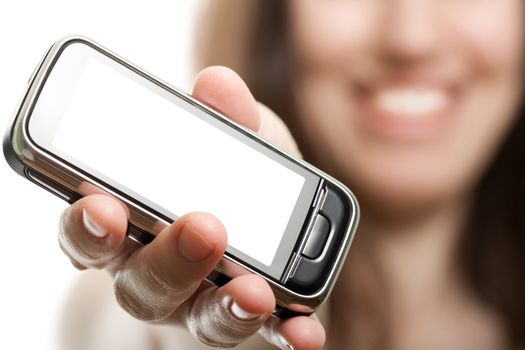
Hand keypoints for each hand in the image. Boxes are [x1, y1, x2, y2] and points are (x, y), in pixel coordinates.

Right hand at [58, 66, 324, 348]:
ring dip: (225, 306)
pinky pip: (262, 335)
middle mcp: (157, 272)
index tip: (99, 207)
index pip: (91, 234)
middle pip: (143, 284)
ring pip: (198, 318)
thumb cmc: (223, 183)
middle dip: (169, 260)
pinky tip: (305, 333)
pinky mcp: (248, 317)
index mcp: (134, 226)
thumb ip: (221, 119)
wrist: (249, 237)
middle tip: (201, 229)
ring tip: (254, 290)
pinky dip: (283, 334)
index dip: (87, 226)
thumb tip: (217, 83)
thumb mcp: (226, 143)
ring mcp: (200, 303)